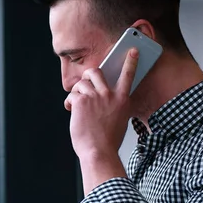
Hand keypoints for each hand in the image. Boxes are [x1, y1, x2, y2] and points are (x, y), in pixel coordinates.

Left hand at [64, 48, 138, 193]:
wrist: (99, 152)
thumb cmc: (108, 140)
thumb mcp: (119, 119)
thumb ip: (113, 105)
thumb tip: (102, 98)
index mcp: (122, 100)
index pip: (128, 75)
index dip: (130, 61)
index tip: (133, 50)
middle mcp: (109, 95)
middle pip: (95, 72)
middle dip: (87, 75)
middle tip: (84, 85)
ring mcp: (95, 97)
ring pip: (81, 83)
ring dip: (77, 93)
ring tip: (77, 105)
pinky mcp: (81, 101)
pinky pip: (72, 95)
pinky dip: (69, 103)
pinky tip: (71, 111)